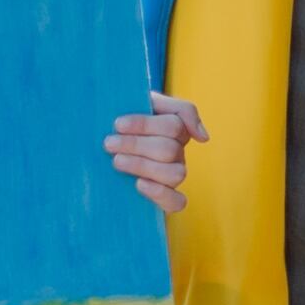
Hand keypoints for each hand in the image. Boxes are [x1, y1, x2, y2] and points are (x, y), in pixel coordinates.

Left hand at [108, 96, 207, 212]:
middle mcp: (178, 154)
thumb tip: (203, 138)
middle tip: (109, 143)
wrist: (101, 137)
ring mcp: (173, 176)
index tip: (117, 124)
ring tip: (116, 161)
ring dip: (143, 166)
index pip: (173, 126)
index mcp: (176, 130)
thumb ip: (180, 109)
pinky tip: (139, 184)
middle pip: (169, 150)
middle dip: (136, 145)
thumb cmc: (124, 121)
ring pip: (174, 174)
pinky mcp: (165, 198)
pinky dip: (160, 194)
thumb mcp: (145, 102)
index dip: (145, 125)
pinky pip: (177, 202)